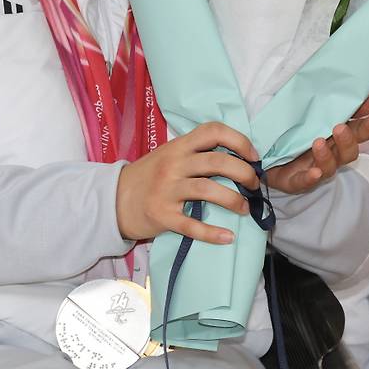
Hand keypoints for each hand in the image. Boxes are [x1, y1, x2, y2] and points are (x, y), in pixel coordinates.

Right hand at [116, 122, 259, 244]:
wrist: (114, 199)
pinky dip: (213, 233)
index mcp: (178, 146)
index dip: (239, 141)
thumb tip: (235, 156)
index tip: (253, 156)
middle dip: (244, 173)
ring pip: (208, 190)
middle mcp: (173, 164)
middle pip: (217, 162)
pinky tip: (228, 237)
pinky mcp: (162, 215)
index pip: (212, 131)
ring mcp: (167, 190)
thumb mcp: (169, 154)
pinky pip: (192, 225)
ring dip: (234, 200)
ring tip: (245, 208)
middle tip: (253, 185)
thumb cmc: (148, 176)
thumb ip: (195, 152)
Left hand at [267, 94, 368, 194]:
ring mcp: (313, 168)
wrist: (261, 154)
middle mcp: (329, 153)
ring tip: (319, 141)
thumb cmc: (285, 130)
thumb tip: (321, 76)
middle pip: (350, 149)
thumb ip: (311, 97)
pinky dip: (310, 178)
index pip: (356, 128)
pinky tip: (314, 172)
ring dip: (328, 155)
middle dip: (354, 137)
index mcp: (333, 136)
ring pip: (330, 166)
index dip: (366, 117)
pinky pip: (305, 182)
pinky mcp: (295, 181)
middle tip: (343, 125)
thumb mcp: (297, 110)